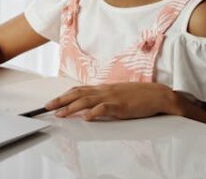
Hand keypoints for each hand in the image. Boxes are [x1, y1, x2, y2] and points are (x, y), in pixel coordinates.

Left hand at [44, 82, 177, 120]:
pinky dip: (94, 112)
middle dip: (61, 100)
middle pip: (78, 93)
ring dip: (72, 108)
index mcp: (103, 88)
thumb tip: (90, 105)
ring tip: (61, 114)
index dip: (64, 95)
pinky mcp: (121, 106)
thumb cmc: (139, 95)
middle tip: (47, 107)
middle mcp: (104, 91)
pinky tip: (86, 118)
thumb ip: (104, 98)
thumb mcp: (117, 94)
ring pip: (87, 100)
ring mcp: (112, 97)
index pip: (79, 90)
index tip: (52, 101)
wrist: (157, 94)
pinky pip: (104, 108)